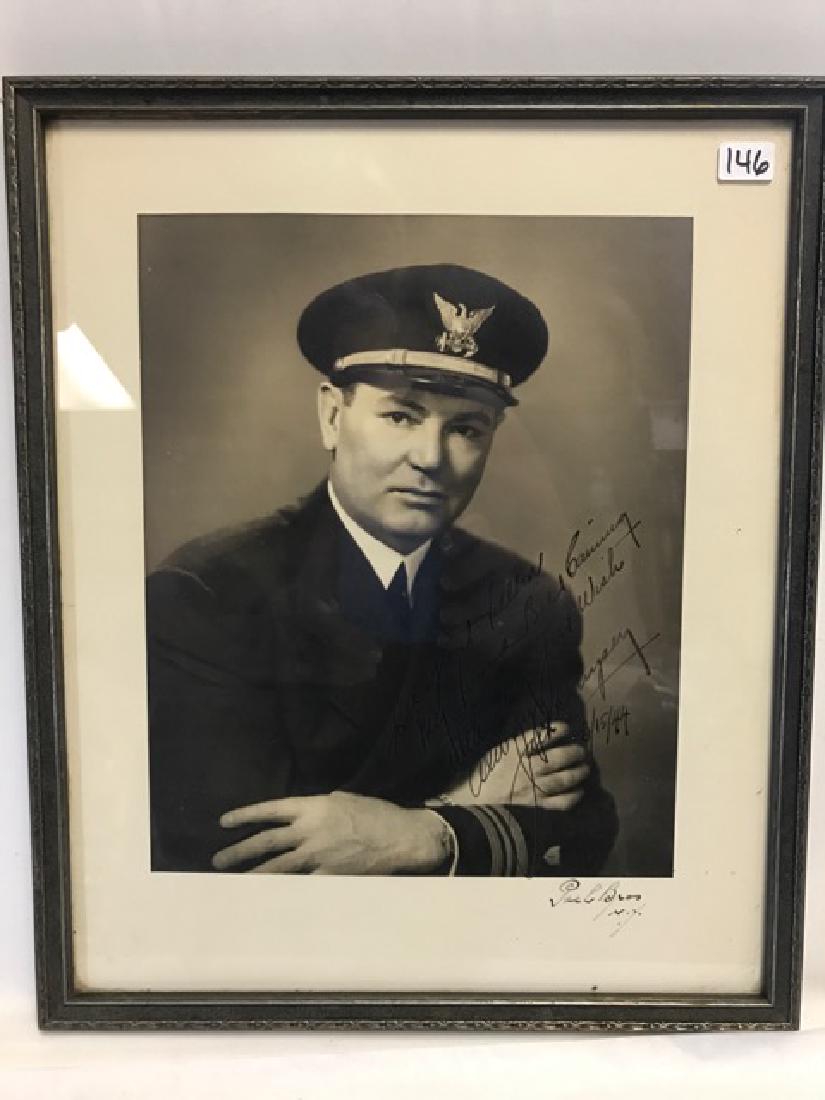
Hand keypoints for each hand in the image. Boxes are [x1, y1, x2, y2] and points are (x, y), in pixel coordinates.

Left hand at [212, 791, 450, 873]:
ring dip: (252, 875)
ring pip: (277, 868)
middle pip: (266, 842)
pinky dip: (284, 893)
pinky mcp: (329, 877)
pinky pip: (300, 886)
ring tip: (233, 882)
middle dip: (239, 851)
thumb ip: (317, 808)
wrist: (401, 836)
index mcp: (313, 807)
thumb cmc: (376, 813)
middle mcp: (310, 832)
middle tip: (218, 860)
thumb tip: (300, 817)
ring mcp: (318, 857)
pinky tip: (269, 900)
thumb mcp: (343, 799)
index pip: (270, 811)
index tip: (225, 823)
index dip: (246, 816)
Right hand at [443, 722, 589, 810]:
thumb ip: (512, 750)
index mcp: (511, 753)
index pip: (540, 736)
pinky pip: (563, 802)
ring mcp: (533, 791)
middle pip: (559, 757)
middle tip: (582, 751)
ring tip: (584, 768)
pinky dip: (574, 795)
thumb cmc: (476, 784)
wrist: (466, 813)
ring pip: (565, 778)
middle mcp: (525, 770)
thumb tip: (536, 741)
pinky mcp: (537, 811)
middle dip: (575, 752)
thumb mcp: (491, 758)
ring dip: (579, 771)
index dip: (556, 730)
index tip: (565, 728)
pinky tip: (577, 792)